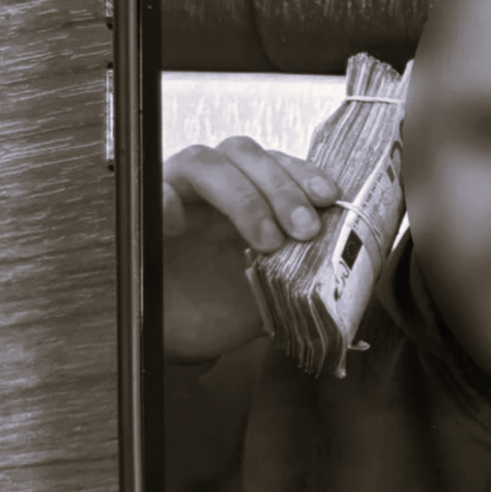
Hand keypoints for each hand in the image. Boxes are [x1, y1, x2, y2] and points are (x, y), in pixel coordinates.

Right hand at [162, 136, 339, 362]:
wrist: (176, 338)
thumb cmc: (223, 305)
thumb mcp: (277, 290)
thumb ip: (307, 271)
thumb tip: (350, 273)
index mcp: (249, 194)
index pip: (277, 161)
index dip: (303, 172)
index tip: (329, 197)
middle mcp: (212, 187)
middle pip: (243, 153)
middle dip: (280, 187)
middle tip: (304, 230)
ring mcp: (174, 196)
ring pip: (203, 161)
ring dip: (241, 195)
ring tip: (264, 241)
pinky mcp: (140, 219)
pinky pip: (147, 192)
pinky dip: (165, 200)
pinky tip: (181, 223)